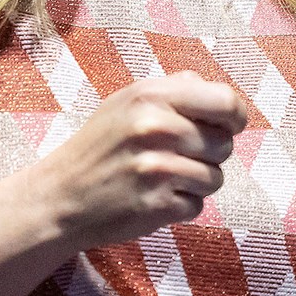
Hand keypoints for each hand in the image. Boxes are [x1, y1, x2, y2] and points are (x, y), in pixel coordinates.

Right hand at [30, 71, 246, 247]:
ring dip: (196, 183)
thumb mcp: (127, 101)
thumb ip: (175, 89)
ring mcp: (157, 168)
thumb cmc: (100, 145)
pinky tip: (154, 197)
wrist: (60, 196)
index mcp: (152, 95)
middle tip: (178, 156)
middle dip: (209, 154)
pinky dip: (180, 205)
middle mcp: (157, 128)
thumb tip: (220, 94)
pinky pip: (197, 206)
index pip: (226, 101)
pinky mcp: (157, 205)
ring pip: (215, 178)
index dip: (234, 117)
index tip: (228, 127)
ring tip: (163, 178)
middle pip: (225, 144)